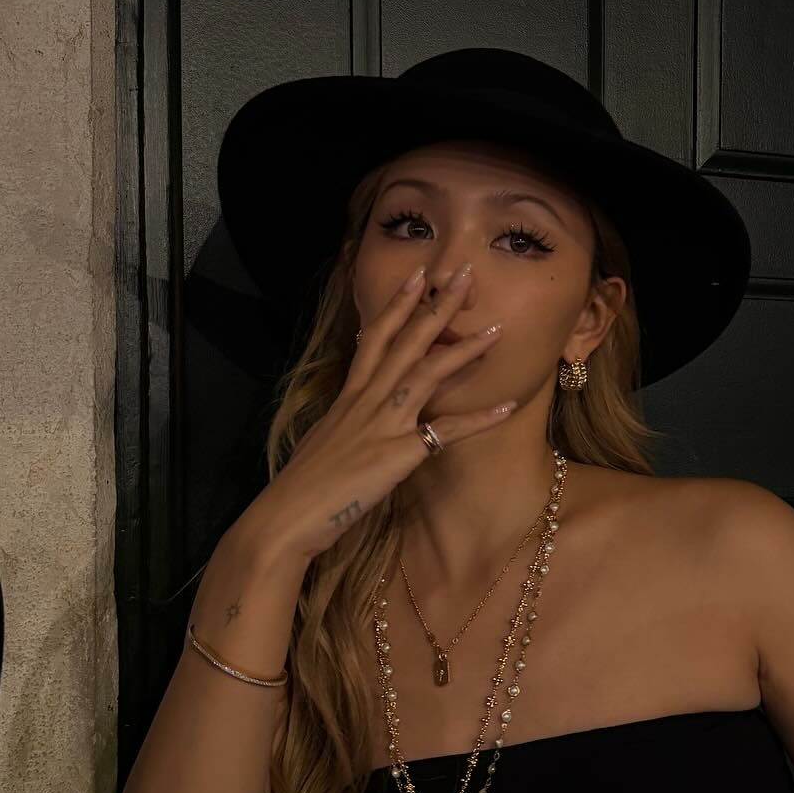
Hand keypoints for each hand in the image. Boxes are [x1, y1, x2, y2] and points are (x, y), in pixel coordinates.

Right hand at [241, 263, 511, 565]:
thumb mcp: (325, 441)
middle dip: (436, 307)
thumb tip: (356, 416)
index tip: (418, 275)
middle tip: (465, 274)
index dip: (397, 305)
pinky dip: (479, 419)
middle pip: (405, 343)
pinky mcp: (397, 455)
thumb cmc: (303, 487)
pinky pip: (446, 432)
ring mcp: (382, 425)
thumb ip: (345, 422)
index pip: (374, 338)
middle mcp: (365, 401)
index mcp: (347, 396)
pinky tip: (507, 406)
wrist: (286, 517)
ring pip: (426, 374)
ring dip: (464, 350)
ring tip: (496, 331)